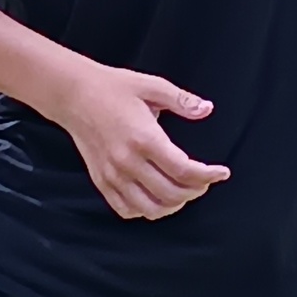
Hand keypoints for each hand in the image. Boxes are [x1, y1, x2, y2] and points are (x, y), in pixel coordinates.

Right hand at [58, 63, 229, 220]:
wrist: (74, 95)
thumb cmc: (114, 88)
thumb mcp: (152, 86)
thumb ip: (182, 100)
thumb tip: (207, 109)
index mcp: (144, 138)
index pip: (183, 170)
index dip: (208, 176)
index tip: (221, 173)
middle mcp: (128, 161)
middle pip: (171, 193)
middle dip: (196, 191)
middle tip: (205, 181)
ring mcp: (113, 175)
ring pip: (150, 208)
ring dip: (174, 205)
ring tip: (184, 191)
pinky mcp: (101, 181)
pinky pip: (126, 209)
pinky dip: (146, 210)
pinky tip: (157, 197)